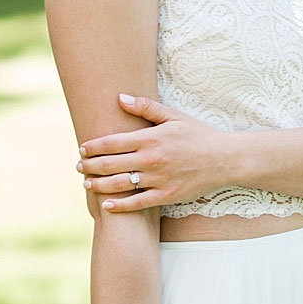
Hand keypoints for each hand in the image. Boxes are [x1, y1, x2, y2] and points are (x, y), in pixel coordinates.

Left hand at [76, 93, 230, 212]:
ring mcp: (158, 180)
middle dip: (90, 166)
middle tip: (78, 167)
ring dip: (99, 185)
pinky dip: (120, 205)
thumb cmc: (198, 135)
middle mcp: (151, 159)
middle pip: (111, 164)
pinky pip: (137, 203)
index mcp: (150, 138)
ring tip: (87, 184)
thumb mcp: (173, 116)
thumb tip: (120, 98)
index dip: (93, 147)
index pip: (112, 142)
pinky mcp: (166, 196)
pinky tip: (106, 205)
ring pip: (120, 184)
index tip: (82, 149)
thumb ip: (146, 107)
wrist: (224, 159)